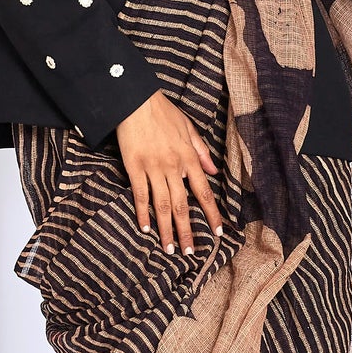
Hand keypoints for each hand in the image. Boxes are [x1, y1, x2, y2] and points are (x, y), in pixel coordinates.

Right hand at [115, 91, 222, 253]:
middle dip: (188, 231)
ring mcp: (153, 168)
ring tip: (169, 249)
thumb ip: (202, 152)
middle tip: (190, 252)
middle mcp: (174, 167)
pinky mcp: (134, 167)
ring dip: (167, 229)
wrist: (136, 100)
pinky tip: (146, 228)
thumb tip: (215, 171)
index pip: (204, 192)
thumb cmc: (163, 112)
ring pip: (163, 205)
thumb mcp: (189, 128)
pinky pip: (140, 194)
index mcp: (189, 158)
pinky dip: (143, 213)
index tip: (217, 233)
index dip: (212, 215)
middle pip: (184, 206)